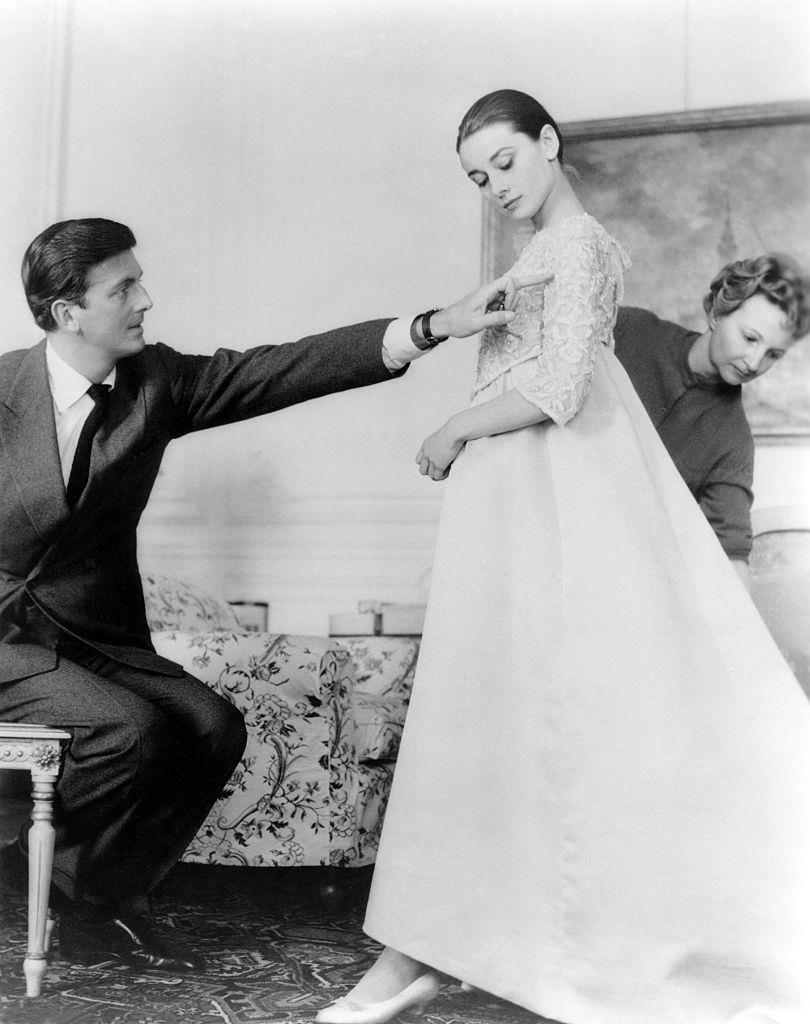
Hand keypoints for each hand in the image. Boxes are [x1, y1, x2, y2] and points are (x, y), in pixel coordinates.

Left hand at [416, 423, 463, 480]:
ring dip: (438, 474)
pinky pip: (437, 476)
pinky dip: (443, 476)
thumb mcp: (441, 436)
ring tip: (445, 470)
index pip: (418, 460)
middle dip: (430, 471)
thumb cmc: (453, 431)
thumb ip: (439, 444)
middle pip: (422, 470)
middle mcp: (427, 453)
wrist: (454, 431)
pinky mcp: (439, 465)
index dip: (426, 464)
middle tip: (439, 469)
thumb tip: (446, 447)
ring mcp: (432, 460)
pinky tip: (448, 470)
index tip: (434, 463)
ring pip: (430, 474)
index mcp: (426, 445)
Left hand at [430, 271, 552, 338]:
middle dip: (516, 297)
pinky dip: (507, 308)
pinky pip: (504, 301)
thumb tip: (513, 315)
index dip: (513, 294)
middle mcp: (489, 291)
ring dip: (511, 305)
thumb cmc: (458, 322)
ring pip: (509, 294)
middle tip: (518, 301)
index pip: (508, 281)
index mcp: (486, 292)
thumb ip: (495, 319)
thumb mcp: (477, 323)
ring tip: (501, 316)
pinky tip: (501, 316)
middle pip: (512, 285)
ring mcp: (490, 297)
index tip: (508, 308)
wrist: (447, 322)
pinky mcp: (489, 303)